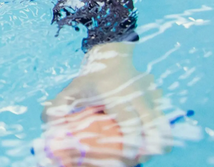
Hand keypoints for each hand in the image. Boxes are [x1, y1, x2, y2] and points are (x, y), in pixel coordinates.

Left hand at [39, 43, 171, 165]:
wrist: (112, 56)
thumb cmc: (90, 80)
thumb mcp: (71, 90)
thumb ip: (57, 107)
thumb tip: (49, 129)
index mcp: (116, 93)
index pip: (129, 121)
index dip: (131, 142)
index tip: (127, 156)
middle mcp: (138, 94)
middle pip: (154, 126)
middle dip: (149, 148)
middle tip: (138, 159)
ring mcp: (152, 95)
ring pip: (164, 125)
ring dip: (158, 143)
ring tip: (145, 154)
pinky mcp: (159, 98)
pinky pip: (164, 121)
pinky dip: (160, 135)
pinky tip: (149, 143)